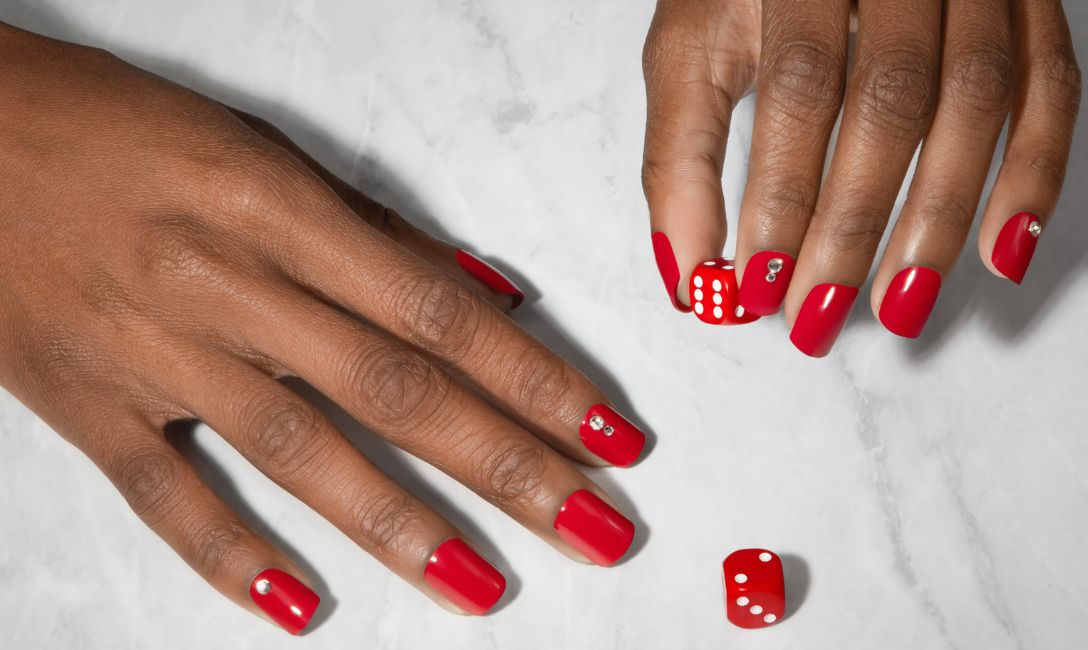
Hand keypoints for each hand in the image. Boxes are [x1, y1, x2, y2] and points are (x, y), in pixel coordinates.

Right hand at [0, 24, 644, 632]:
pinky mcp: (84, 402)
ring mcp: (154, 352)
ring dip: (402, 528)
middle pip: (396, 393)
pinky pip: (163, 493)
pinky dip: (230, 555)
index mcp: (281, 209)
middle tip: (594, 529)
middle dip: (507, 468)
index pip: (441, 315)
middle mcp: (229, 285)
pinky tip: (298, 606)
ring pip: (299, 454)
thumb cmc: (117, 128)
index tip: (608, 435)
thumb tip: (485, 296)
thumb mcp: (259, 150)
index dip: (537, 379)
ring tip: (483, 587)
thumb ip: (375, 233)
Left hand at [642, 0, 1080, 353]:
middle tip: (816, 313)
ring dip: (939, 219)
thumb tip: (690, 274)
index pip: (799, 86)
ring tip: (897, 304)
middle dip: (851, 225)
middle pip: (891, 101)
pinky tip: (998, 252)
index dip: (780, 196)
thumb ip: (682, 156)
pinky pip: (1050, 88)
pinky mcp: (1021, 4)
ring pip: (978, 100)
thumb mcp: (691, 50)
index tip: (755, 284)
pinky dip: (1034, 176)